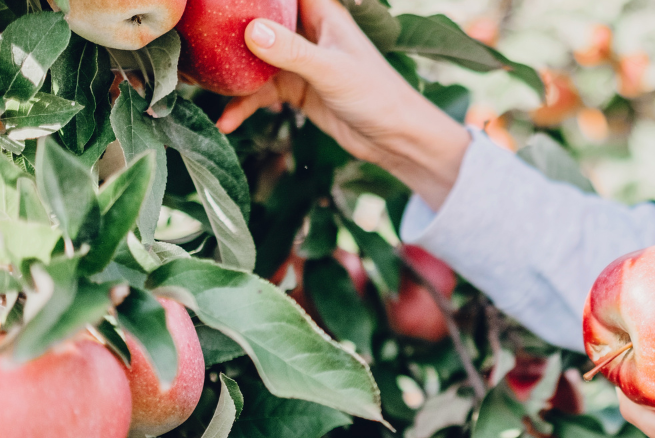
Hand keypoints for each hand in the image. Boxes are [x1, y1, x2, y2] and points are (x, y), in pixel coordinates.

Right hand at [216, 0, 469, 208]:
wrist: (397, 139)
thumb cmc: (377, 96)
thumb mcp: (332, 71)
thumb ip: (292, 52)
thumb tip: (250, 30)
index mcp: (321, 13)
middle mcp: (307, 32)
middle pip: (257, 20)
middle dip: (226, 29)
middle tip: (189, 37)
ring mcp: (299, 61)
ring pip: (252, 59)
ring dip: (227, 73)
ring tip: (193, 84)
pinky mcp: (295, 89)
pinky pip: (259, 93)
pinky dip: (243, 106)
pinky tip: (226, 122)